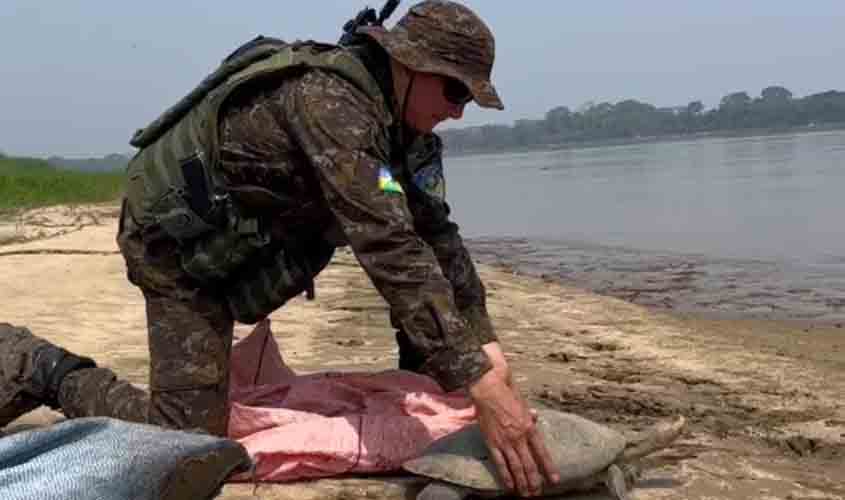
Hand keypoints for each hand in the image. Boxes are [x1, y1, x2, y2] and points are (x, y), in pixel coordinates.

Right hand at [469, 360, 558, 496]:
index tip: (554, 480)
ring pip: (516, 467)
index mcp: (529, 427)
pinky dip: (505, 476)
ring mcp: (505, 441)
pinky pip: (500, 463)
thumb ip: (530, 414)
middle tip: (538, 493)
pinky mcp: (492, 442)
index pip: (542, 453)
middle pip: (530, 465)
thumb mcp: (524, 402)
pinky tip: (510, 486)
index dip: (549, 468)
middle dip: (535, 481)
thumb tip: (536, 417)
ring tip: (526, 494)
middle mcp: (519, 437)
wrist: (488, 388)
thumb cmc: (506, 391)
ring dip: (522, 483)